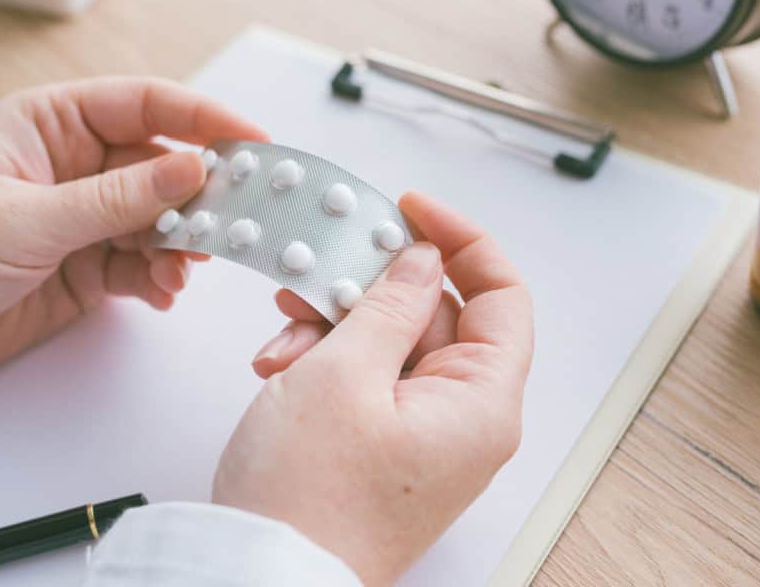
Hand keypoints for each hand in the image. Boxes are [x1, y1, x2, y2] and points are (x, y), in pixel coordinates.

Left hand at [0, 77, 266, 384]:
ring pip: (160, 220)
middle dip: (201, 195)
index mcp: (52, 124)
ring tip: (185, 269)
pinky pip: (143, 265)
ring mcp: (84, 217)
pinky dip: (160, 279)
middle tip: (237, 220)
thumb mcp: (26, 218)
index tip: (254, 141)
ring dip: (182, 245)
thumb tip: (192, 171)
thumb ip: (115, 199)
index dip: (204, 119)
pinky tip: (161, 293)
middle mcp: (75, 164)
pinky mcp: (87, 267)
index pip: (146, 105)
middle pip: (163, 166)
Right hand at [213, 193, 533, 585]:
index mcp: (482, 403)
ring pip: (394, 347)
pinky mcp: (387, 451)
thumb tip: (423, 259)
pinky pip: (370, 383)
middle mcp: (465, 422)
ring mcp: (426, 439)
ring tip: (285, 333)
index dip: (460, 241)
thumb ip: (389, 303)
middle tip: (316, 271)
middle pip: (438, 317)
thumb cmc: (307, 498)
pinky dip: (328, 364)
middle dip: (369, 288)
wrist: (257, 580)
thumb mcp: (344, 372)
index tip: (409, 210)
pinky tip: (282, 367)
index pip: (502, 295)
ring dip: (337, 326)